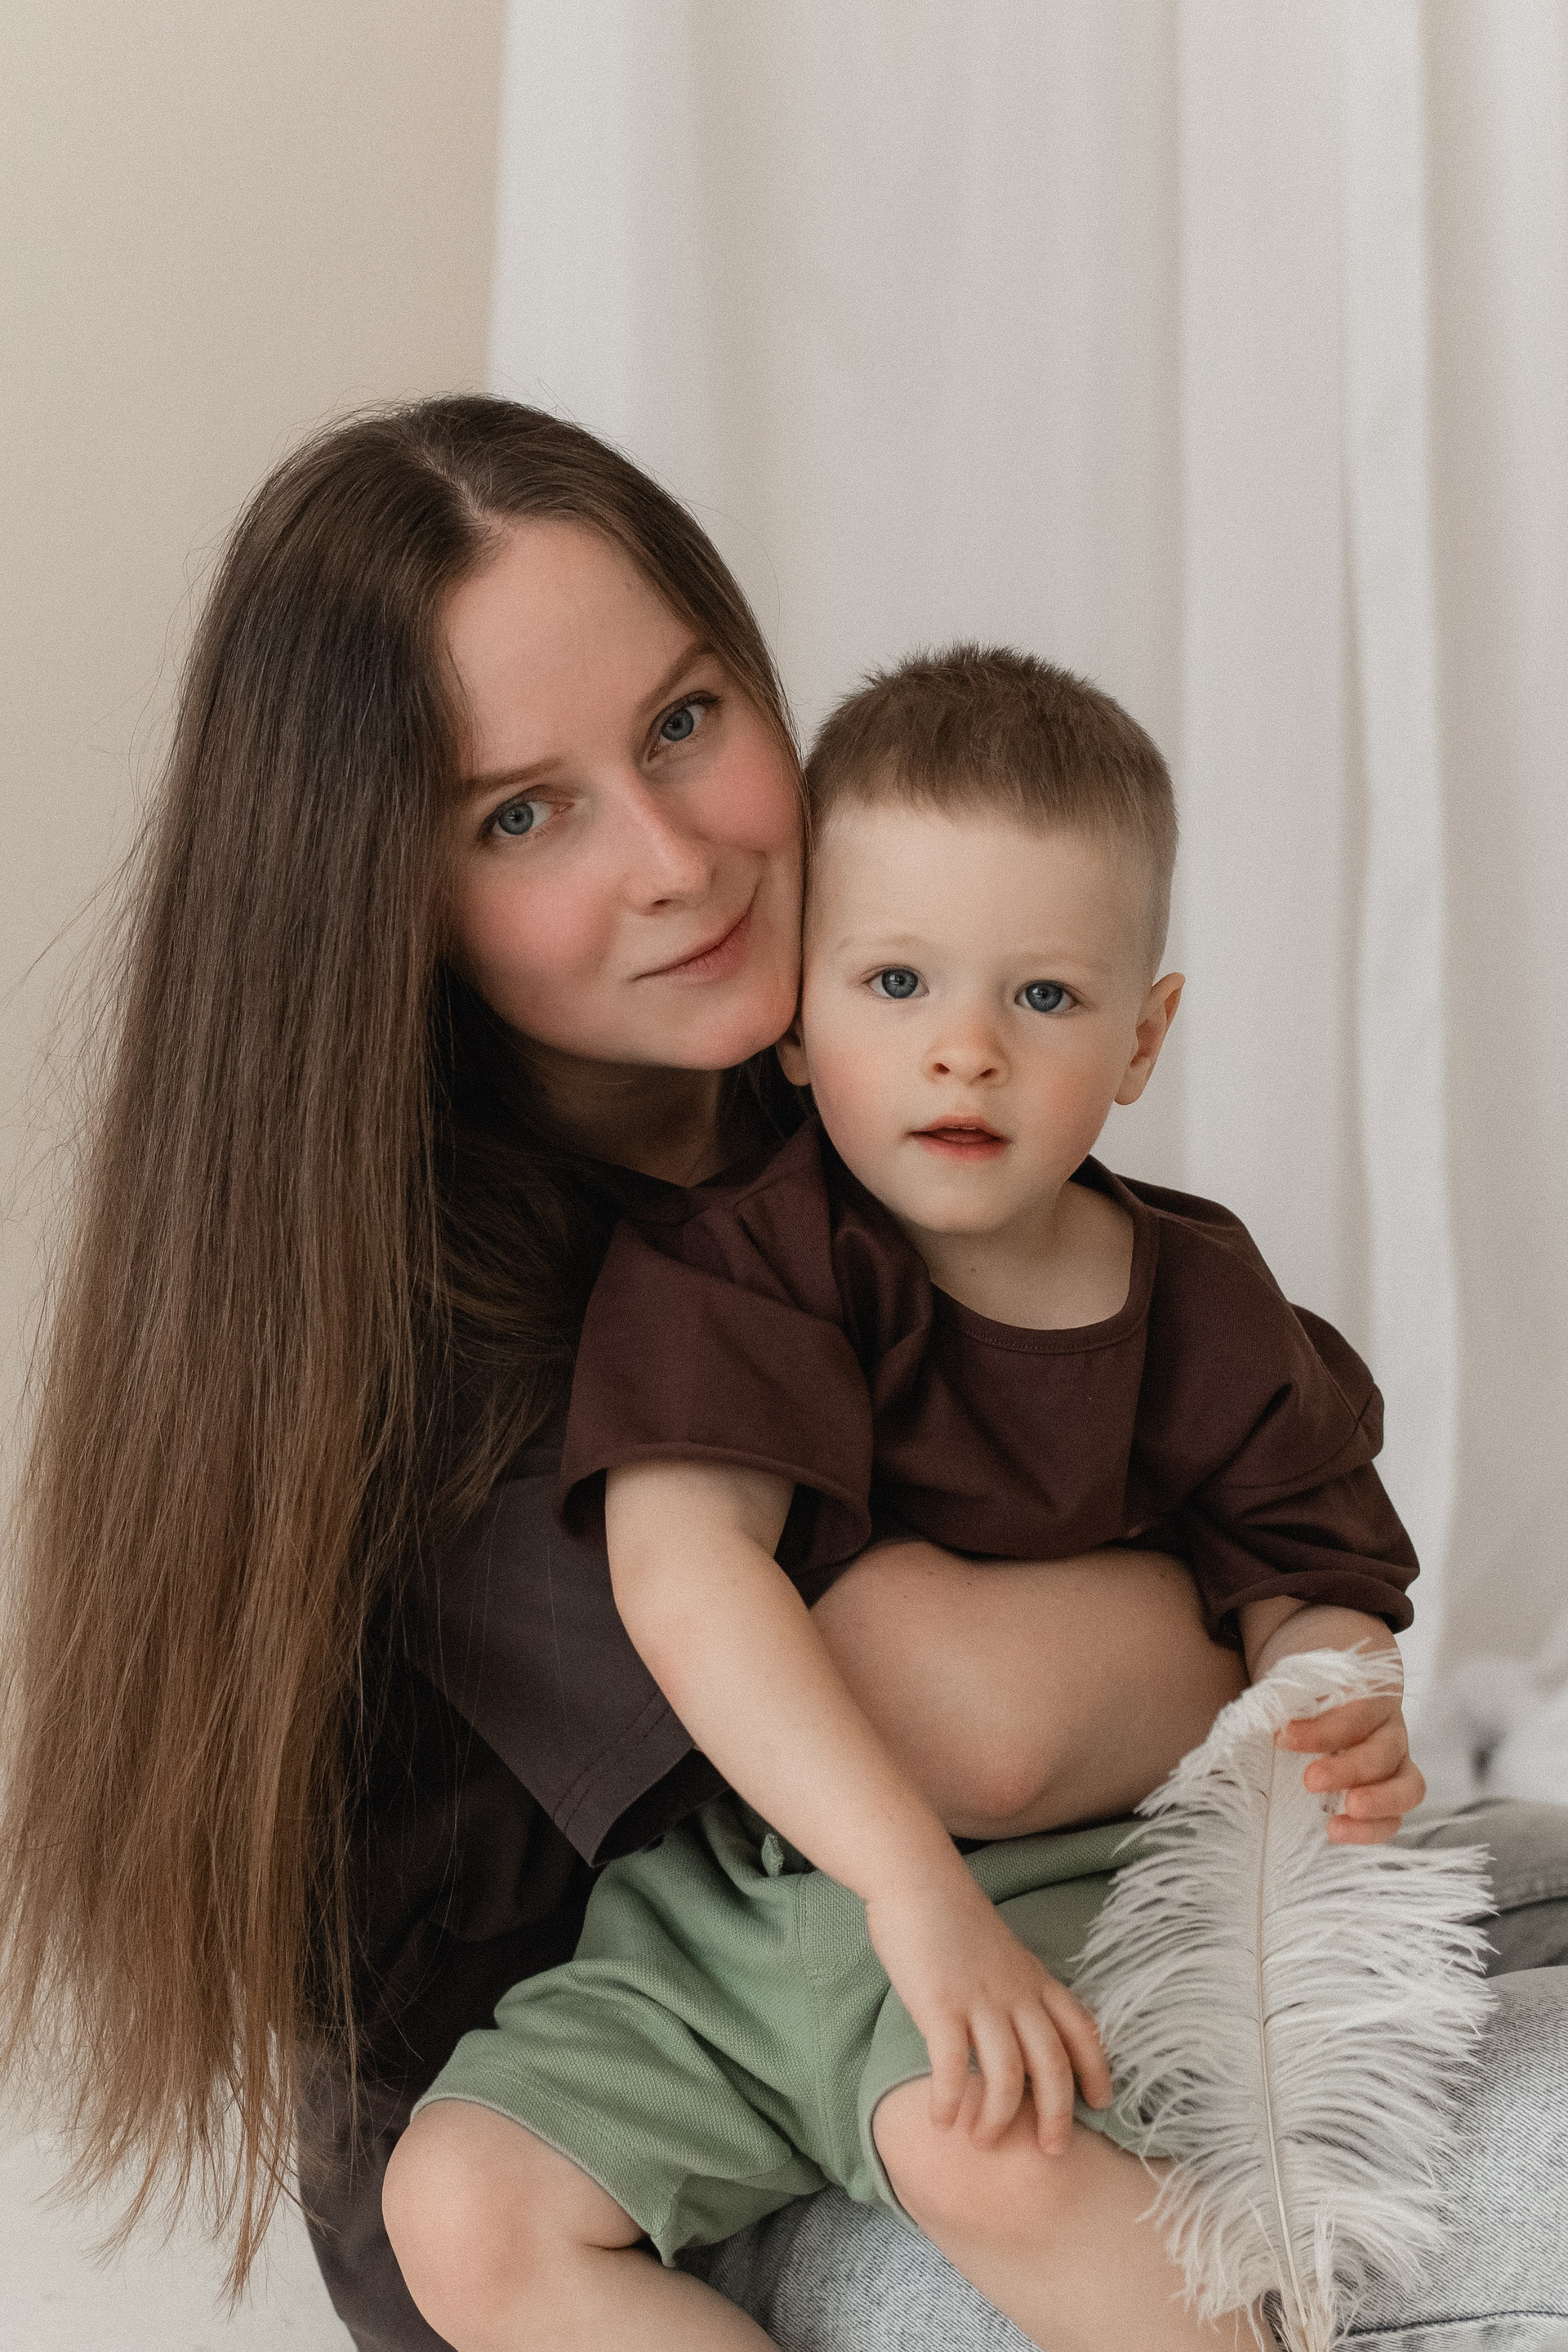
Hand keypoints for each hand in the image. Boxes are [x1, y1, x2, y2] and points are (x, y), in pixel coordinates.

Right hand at [864, 1875, 1110, 2152]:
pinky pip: (951, 2065)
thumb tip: (1014, 2028)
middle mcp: (1016, 1993)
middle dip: (1056, 2114)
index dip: (1097, 2069)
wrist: (916, 1876)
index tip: (1101, 2103)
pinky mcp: (940, 2004)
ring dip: (997, 2117)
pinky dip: (948, 2099)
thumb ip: (1013, 1987)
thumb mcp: (1001, 1951)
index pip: (1082, 2029)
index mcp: (1034, 1978)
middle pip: (1053, 2064)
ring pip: (1006, 2075)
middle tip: (1050, 2151)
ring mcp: (980, 1999)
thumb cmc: (951, 1914)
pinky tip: (939, 2120)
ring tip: (982, 2141)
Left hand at [1276, 1689, 1425, 1842]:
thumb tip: (1262, 1713)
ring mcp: (1396, 1762)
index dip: (1324, 1729)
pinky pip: (1393, 1817)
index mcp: (1374, 1691)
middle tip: (1311, 1780)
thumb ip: (1291, 1691)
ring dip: (1375, 1805)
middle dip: (1350, 1770)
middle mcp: (1390, 1727)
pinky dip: (1368, 1829)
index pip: (1358, 1711)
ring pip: (1408, 1787)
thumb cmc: (1315, 1685)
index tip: (1284, 1736)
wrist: (1331, 1692)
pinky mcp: (1390, 1792)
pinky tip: (1335, 1830)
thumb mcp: (1304, 1677)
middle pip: (1385, 1751)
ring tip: (1335, 1823)